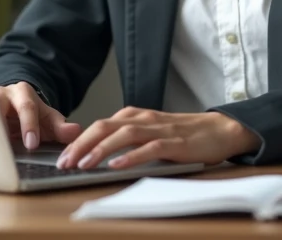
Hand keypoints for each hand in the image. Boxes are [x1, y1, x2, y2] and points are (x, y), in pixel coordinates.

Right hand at [0, 82, 82, 150]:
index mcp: (22, 93)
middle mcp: (1, 94)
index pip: (27, 107)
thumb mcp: (48, 119)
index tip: (32, 144)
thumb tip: (75, 132)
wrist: (13, 106)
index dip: (29, 126)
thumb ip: (61, 127)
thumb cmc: (32, 115)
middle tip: (4, 150)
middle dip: (0, 126)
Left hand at [55, 107, 260, 169]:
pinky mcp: (174, 142)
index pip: (100, 125)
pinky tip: (116, 166)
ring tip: (83, 164)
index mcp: (136, 116)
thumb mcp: (151, 133)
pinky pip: (148, 148)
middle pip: (105, 126)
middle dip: (81, 144)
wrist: (219, 130)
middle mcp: (144, 119)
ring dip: (100, 150)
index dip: (79, 140)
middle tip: (64, 161)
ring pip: (123, 135)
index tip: (62, 156)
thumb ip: (129, 139)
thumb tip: (99, 154)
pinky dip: (130, 156)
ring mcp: (159, 129)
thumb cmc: (184, 135)